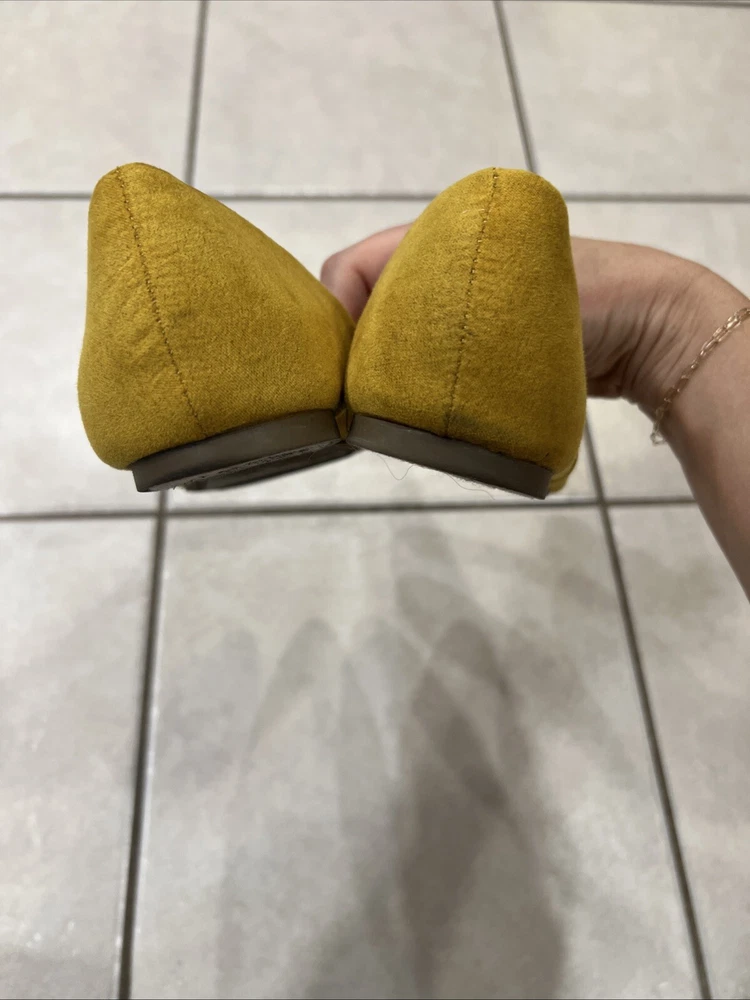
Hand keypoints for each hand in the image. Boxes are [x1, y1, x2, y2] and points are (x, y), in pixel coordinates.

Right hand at [321, 224, 721, 415]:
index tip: (345, 372)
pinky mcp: (479, 334)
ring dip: (387, 370)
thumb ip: (417, 313)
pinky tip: (421, 409)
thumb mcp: (490, 297)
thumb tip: (369, 372)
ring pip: (395, 333)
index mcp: (432, 234)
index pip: (349, 269)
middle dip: (359, 351)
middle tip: (366, 401)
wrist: (648, 323)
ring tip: (393, 411)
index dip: (336, 319)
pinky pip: (428, 353)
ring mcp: (459, 300)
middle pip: (367, 305)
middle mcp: (437, 264)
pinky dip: (416, 378)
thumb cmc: (575, 300)